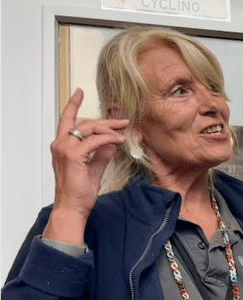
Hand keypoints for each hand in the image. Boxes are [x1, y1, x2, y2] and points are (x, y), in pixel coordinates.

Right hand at [43, 89, 128, 244]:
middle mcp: (60, 144)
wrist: (72, 207)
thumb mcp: (93, 168)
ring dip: (110, 128)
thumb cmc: (79, 192)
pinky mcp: (74, 155)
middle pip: (85, 123)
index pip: (66, 120)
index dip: (73, 105)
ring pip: (90, 128)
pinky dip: (109, 139)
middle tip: (124, 122)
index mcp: (62, 145)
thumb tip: (113, 143)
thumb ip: (102, 154)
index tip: (80, 92)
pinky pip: (95, 140)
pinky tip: (120, 141)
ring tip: (125, 131)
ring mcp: (65, 148)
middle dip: (106, 121)